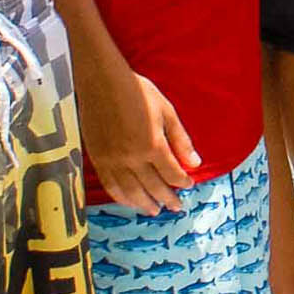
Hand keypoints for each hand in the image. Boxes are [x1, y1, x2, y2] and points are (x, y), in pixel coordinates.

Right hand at [81, 66, 200, 213]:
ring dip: (144, 204)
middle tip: (176, 206)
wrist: (102, 82)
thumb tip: (196, 163)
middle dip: (167, 198)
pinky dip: (121, 197)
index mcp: (152, 145)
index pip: (171, 174)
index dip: (182, 182)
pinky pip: (110, 186)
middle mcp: (131, 158)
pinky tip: (129, 201)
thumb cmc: (138, 92)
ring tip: (155, 211)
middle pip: (152, 187)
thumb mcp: (166, 112)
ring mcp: (112, 161)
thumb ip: (181, 140)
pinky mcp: (97, 159)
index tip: (189, 185)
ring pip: (130, 192)